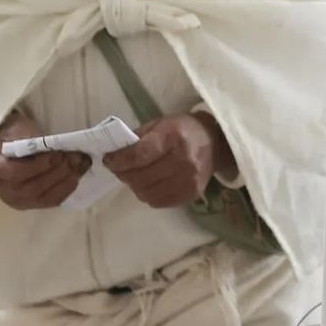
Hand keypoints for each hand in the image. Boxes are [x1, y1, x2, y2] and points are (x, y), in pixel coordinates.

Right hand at [0, 110, 90, 210]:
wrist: (6, 141)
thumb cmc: (12, 133)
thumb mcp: (18, 129)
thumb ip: (32, 141)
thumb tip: (58, 149)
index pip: (12, 173)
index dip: (36, 167)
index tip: (55, 155)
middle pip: (28, 188)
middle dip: (56, 173)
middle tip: (75, 158)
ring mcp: (11, 198)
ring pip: (39, 198)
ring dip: (63, 182)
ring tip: (79, 165)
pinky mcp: (26, 203)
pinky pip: (46, 202)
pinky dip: (64, 191)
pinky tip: (76, 178)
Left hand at [104, 113, 234, 208]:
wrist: (215, 143)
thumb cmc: (184, 130)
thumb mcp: (160, 123)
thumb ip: (137, 138)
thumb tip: (114, 154)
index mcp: (174, 137)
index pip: (140, 155)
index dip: (120, 161)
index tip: (109, 161)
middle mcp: (183, 161)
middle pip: (140, 177)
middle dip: (124, 174)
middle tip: (120, 168)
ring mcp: (188, 180)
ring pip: (146, 193)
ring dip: (135, 185)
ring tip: (136, 176)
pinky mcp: (190, 194)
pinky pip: (157, 202)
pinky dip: (148, 194)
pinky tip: (151, 183)